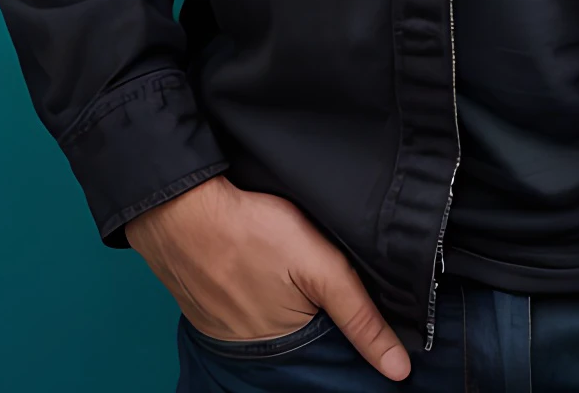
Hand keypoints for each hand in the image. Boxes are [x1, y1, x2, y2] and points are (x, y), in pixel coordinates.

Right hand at [126, 175, 410, 380]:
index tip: (349, 304)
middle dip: (316, 319)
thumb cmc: (249, 231)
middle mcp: (255, 355)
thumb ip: (359, 314)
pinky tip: (259, 271)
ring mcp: (227, 335)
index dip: (346, 329)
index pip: (331, 353)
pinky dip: (257, 298)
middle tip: (310, 278)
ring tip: (285, 272)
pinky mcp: (208, 313)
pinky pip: (243, 314)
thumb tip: (399, 367)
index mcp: (285, 350)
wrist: (180, 210)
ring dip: (286, 309)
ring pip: (274, 328)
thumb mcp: (319, 266)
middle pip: (303, 341)